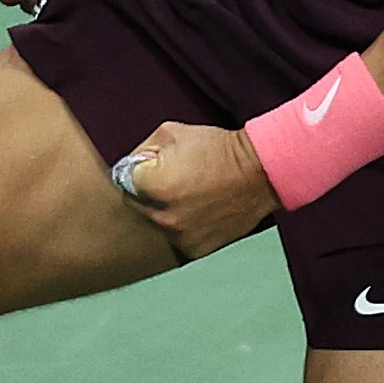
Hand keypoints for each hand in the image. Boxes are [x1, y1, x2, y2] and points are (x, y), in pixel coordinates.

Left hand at [110, 120, 277, 259]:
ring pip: (155, 223)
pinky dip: (181, 226)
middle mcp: (164, 216)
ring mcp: (180, 236)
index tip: (153, 167)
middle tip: (174, 179)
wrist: (259, 173)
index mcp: (154, 186)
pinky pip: (175, 238)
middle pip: (136, 204)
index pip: (124, 180)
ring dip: (164, 211)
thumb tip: (131, 166)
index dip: (139, 169)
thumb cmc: (218, 149)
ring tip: (189, 194)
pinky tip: (198, 210)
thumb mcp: (172, 133)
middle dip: (148, 191)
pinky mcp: (194, 249)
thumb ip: (142, 149)